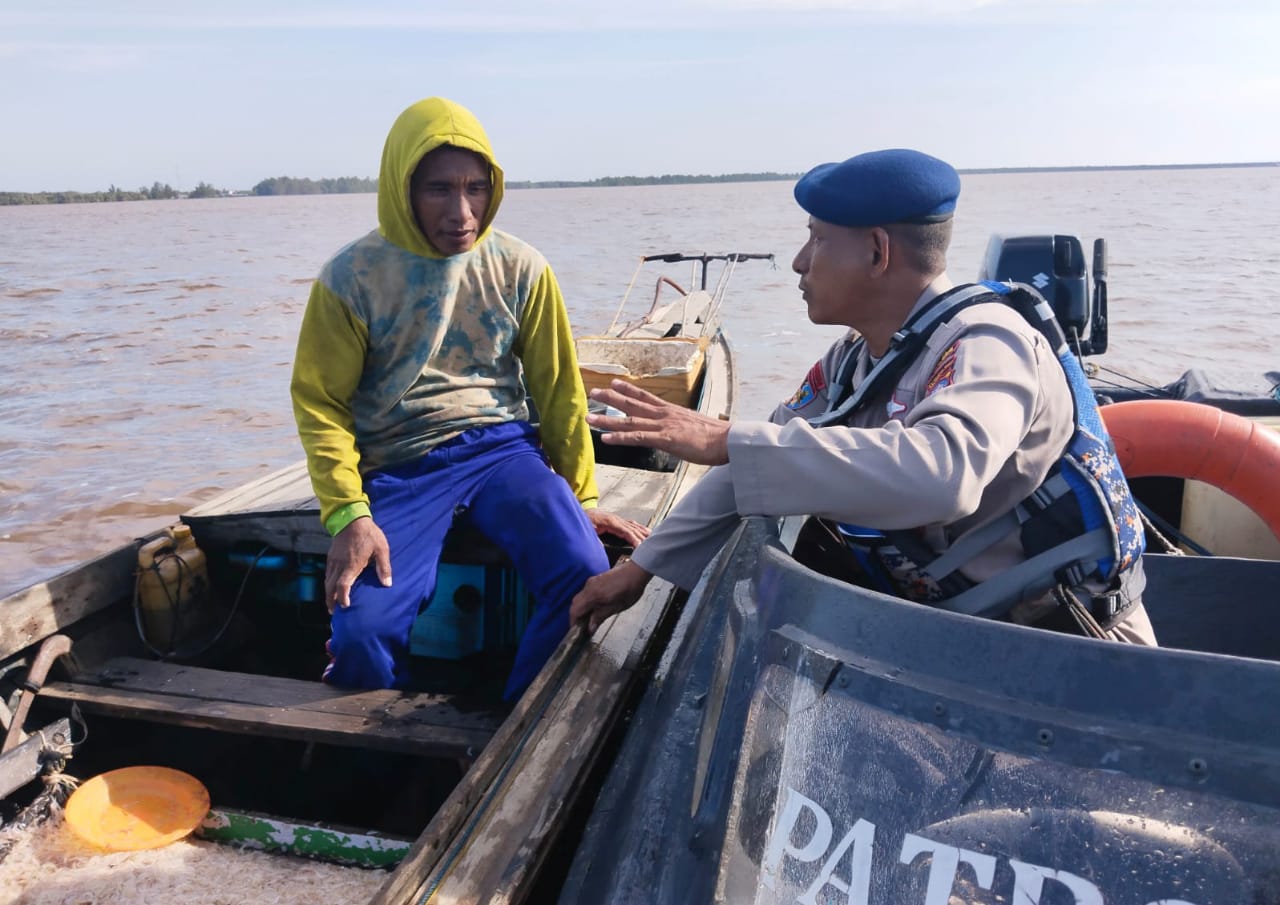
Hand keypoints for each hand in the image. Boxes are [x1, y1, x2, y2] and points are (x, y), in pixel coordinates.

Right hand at [324, 516, 390, 613]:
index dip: (342, 597)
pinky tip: (331, 587)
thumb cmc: (369, 534)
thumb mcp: (381, 549)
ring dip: (328, 593)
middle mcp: (339, 564)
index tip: (345, 606)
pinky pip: (327, 573)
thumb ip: (384, 567)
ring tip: (331, 604)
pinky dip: (327, 583)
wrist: (351, 518)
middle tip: (333, 612)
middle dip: (330, 600)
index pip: (343, 585)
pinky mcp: (331, 556)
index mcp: (352, 564)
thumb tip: (387, 584)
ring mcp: (333, 560)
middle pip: (330, 587)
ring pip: (327, 580)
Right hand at [571, 559, 653, 632]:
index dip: (573, 622)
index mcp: (593, 595)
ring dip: (581, 609)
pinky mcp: (596, 580)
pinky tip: (594, 608)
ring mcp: (591, 582)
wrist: (636, 571)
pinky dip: (585, 602)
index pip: (575, 610)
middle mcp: (589, 587)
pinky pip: (585, 593)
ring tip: (589, 619)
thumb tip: (590, 627)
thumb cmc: (630, 589)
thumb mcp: (617, 607)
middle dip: (576, 616)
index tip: (577, 630)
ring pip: (579, 598)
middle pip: (575, 604)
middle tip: (583, 627)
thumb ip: (600, 617)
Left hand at [585, 508, 649, 547]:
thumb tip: (600, 548)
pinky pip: (630, 524)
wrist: (580, 513)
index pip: (627, 532)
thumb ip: (594, 540)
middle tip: (651, 546)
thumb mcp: (587, 531)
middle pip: (633, 529)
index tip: (641, 547)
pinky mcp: (616, 521)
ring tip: (653, 538)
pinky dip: (638, 528)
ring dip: (643, 532)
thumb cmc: (584, 521)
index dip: (635, 539)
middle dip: (643, 537)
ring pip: (634, 526)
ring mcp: (617, 519)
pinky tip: (643, 531)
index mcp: (611, 522)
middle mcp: (616, 519)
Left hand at [586, 380, 731, 465]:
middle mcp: (664, 414)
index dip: (628, 389)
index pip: (645, 396)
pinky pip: (637, 438)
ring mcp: (663, 426)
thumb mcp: (693, 426)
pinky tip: (605, 438)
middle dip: (610, 398)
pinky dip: (620, 437)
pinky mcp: (665, 439)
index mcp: (671, 411)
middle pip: (632, 404)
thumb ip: (680, 427)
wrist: (728, 440)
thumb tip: (676, 431)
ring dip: (607, 419)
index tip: (614, 382)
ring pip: (629, 420)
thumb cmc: (715, 437)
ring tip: (588, 417)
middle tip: (593, 392)